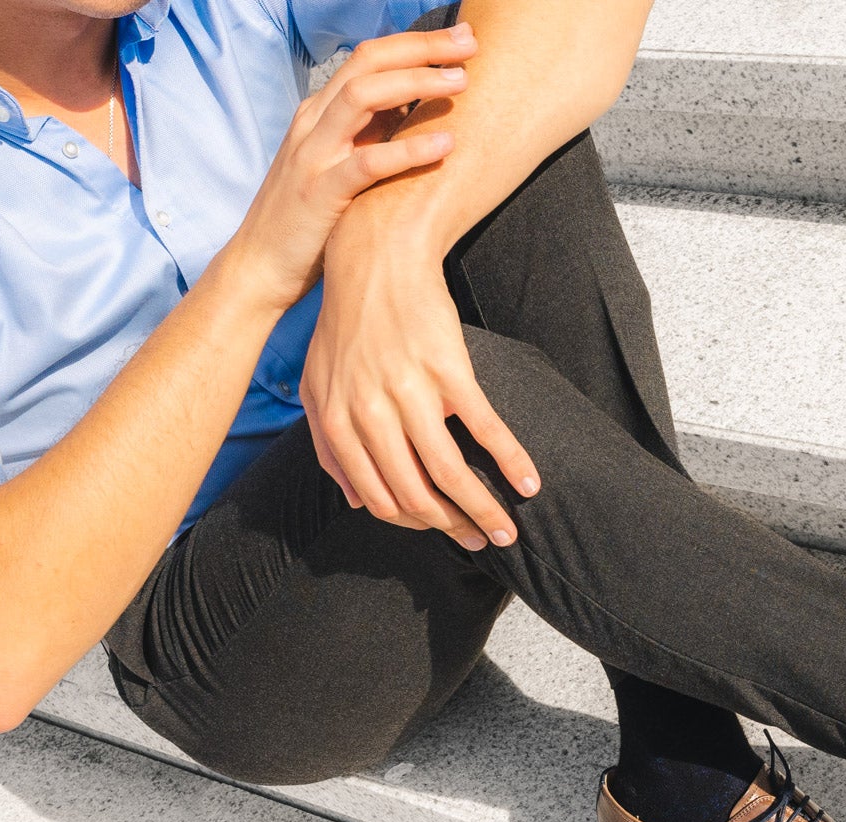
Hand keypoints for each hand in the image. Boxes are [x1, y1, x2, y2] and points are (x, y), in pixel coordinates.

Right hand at [220, 23, 478, 311]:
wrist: (259, 266)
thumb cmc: (310, 219)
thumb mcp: (340, 164)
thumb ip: (369, 135)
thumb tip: (413, 110)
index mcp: (320, 112)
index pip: (369, 58)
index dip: (416, 43)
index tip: (461, 40)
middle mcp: (314, 122)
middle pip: (369, 63)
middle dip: (422, 48)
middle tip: (470, 44)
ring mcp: (313, 154)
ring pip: (363, 96)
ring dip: (416, 83)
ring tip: (461, 82)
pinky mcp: (320, 193)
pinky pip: (367, 162)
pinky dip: (408, 149)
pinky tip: (445, 145)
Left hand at [300, 179, 540, 551]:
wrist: (376, 258)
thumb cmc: (346, 323)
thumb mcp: (316, 385)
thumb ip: (328, 446)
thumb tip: (354, 502)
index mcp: (337, 422)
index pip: (380, 499)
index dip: (415, 524)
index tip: (441, 529)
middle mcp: (370, 415)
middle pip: (417, 496)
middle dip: (453, 528)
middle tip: (479, 540)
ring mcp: (411, 394)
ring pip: (451, 474)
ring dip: (484, 511)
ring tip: (507, 532)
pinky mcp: (450, 372)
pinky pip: (486, 429)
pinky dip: (511, 463)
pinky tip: (529, 484)